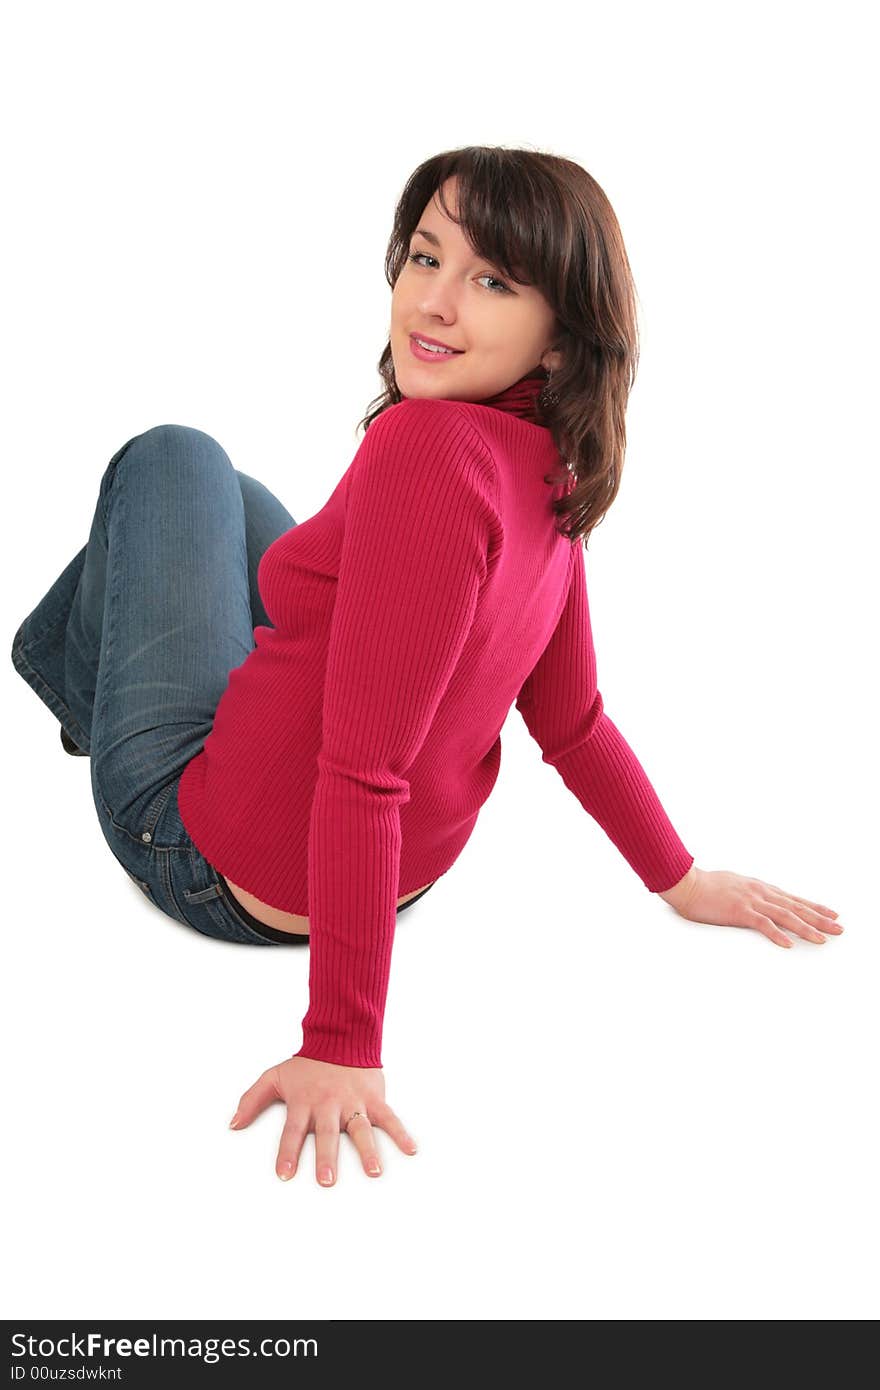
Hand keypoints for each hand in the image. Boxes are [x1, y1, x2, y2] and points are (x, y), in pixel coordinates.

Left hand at [228, 1056, 418, 1184]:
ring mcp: (353, 1102)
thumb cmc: (306, 1065)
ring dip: (367, 1151)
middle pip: (327, 1134)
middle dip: (327, 1157)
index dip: (288, 1153)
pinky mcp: (374, 1098)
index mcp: (304, 1102)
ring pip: (360, 1129)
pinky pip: (389, 1117)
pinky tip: (410, 1150)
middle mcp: (328, 1104)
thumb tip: (232, 1124)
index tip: (285, 1175)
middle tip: (327, 1181)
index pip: (293, 1131)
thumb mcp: (274, 1076)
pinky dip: (401, 1133)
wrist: (341, 1037)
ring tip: (373, 1171)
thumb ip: (252, 1099)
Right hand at [657, 864, 844, 948]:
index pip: (793, 899)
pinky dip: (777, 934)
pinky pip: (762, 924)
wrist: (687, 883)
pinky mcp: (739, 911)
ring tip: (822, 938)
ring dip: (806, 928)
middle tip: (838, 928)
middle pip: (796, 907)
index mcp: (760, 888)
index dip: (814, 907)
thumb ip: (750, 893)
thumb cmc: (706, 886)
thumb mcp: (735, 885)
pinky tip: (788, 944)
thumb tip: (759, 901)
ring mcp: (751, 901)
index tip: (831, 914)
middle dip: (819, 918)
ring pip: (785, 915)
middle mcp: (761, 892)